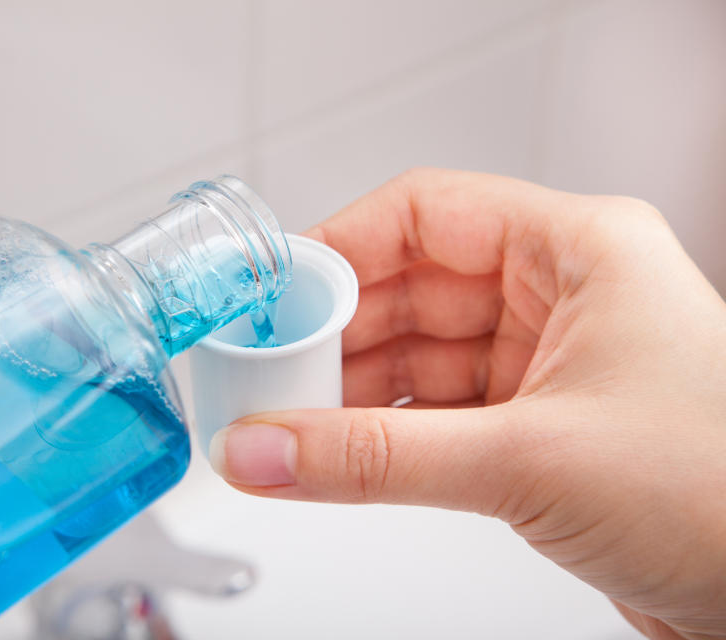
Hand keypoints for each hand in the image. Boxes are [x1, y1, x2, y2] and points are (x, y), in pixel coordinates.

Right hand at [208, 169, 725, 639]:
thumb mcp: (529, 459)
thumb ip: (378, 460)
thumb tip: (269, 448)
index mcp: (577, 251)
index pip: (424, 213)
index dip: (338, 247)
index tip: (271, 293)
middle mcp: (560, 298)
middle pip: (409, 289)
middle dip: (333, 335)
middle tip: (263, 375)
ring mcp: (546, 366)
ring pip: (417, 358)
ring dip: (350, 393)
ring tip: (284, 423)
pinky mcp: (537, 430)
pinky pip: (435, 415)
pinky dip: (383, 436)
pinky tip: (337, 455)